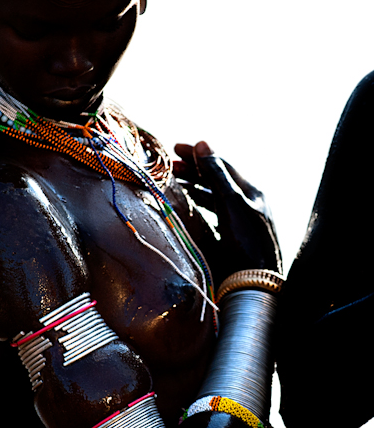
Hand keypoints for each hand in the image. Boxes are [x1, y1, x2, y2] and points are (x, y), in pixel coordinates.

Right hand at [173, 142, 281, 277]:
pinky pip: (212, 213)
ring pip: (213, 196)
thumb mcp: (231, 202)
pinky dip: (197, 205)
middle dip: (193, 170)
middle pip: (216, 179)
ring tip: (174, 184)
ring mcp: (240, 220)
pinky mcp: (232, 237)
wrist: (255, 282)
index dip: (198, 154)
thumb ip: (215, 173)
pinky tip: (186, 208)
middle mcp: (246, 203)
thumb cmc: (246, 241)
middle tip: (170, 166)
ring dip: (194, 187)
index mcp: (251, 191)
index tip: (175, 148)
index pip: (221, 164)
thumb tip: (203, 144)